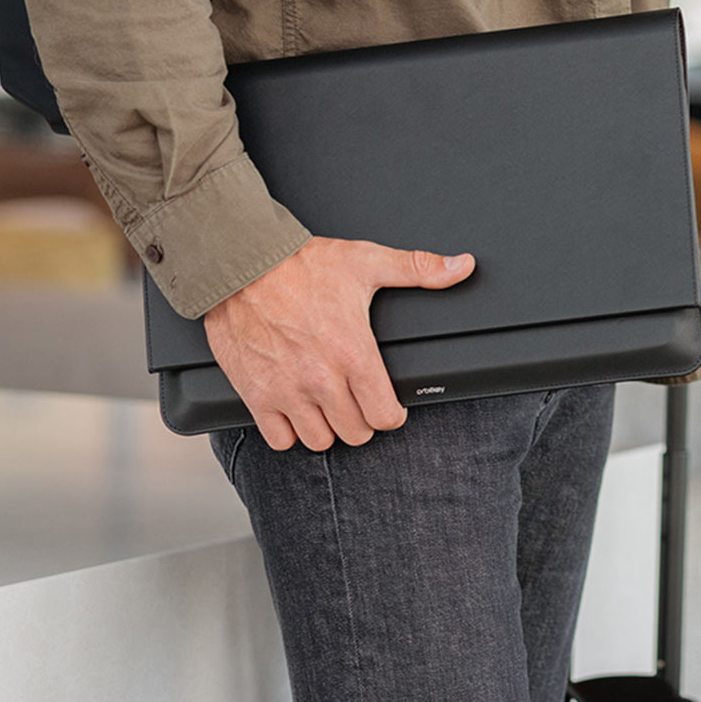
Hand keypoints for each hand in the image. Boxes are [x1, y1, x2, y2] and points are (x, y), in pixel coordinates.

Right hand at [204, 235, 474, 450]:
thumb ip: (419, 268)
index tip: (389, 406)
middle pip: (356, 433)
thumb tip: (461, 267)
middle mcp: (322, 379)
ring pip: (320, 441)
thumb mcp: (367, 261)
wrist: (240, 263)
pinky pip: (280, 439)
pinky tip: (296, 412)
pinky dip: (289, 431)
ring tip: (329, 407)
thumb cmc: (300, 264)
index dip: (392, 414)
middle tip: (358, 402)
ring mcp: (287, 391)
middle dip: (362, 420)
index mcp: (354, 353)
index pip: (386, 416)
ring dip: (328, 428)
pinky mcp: (256, 394)